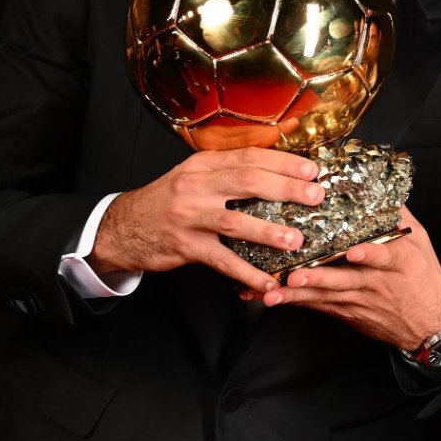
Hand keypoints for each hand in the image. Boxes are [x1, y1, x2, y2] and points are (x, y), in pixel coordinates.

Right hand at [89, 147, 325, 291]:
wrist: (124, 227)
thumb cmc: (169, 201)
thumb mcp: (194, 176)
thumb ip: (229, 171)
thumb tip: (278, 169)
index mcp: (203, 164)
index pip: (249, 157)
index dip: (283, 162)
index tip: (312, 170)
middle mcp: (196, 186)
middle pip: (247, 182)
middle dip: (285, 189)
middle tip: (315, 197)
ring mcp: (189, 217)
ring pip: (235, 222)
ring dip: (268, 232)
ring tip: (296, 240)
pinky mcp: (185, 246)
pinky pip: (222, 261)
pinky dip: (247, 273)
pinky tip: (268, 282)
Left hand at [253, 207, 440, 351]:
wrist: (430, 324)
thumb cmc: (425, 279)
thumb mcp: (420, 244)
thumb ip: (399, 216)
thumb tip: (380, 187)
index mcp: (399, 263)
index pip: (385, 257)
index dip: (368, 255)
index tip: (353, 252)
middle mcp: (377, 283)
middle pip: (344, 281)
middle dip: (317, 278)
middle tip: (294, 275)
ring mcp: (361, 300)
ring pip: (327, 296)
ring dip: (299, 294)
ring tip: (274, 292)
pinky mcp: (350, 313)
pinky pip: (321, 307)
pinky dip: (298, 302)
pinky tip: (275, 299)